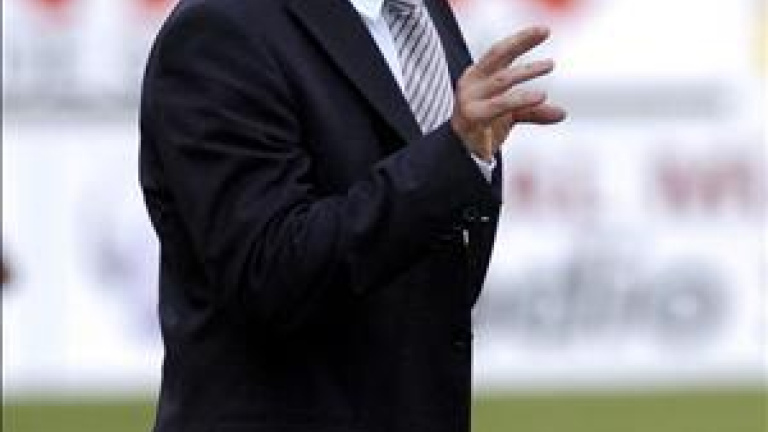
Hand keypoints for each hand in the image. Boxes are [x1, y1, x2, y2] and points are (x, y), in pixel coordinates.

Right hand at [451, 26, 565, 160]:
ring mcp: (469, 99)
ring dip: (526, 71)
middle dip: (520, 42)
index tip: (543, 31)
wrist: (461, 154)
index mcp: (478, 75)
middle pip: (498, 56)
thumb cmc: (483, 128)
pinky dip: (521, 100)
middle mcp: (472, 83)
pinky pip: (500, 105)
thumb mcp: (511, 114)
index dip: (520, 39)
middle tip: (545, 30)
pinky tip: (541, 96)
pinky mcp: (472, 116)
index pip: (500, 51)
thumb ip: (533, 111)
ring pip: (502, 80)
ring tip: (549, 64)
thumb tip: (563, 113)